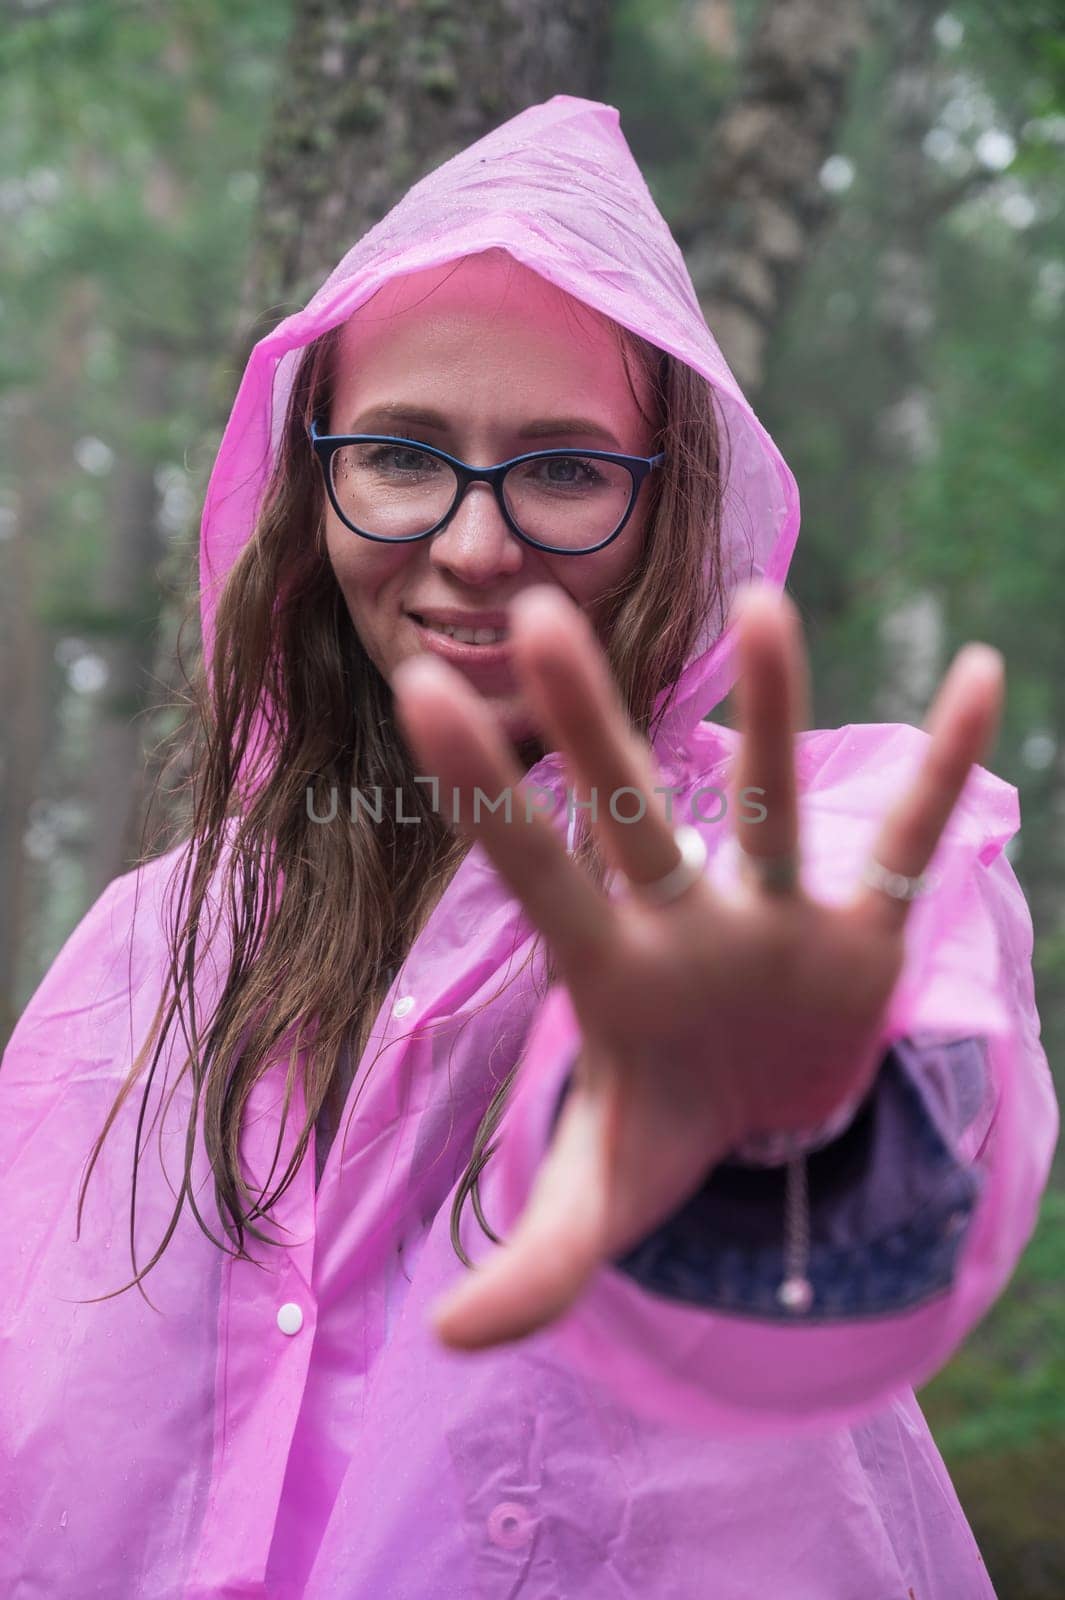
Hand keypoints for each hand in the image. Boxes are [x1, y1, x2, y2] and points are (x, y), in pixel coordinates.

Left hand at [390, 580, 1003, 1351]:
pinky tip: (981, 680)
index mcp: (609, 968)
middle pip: (634, 814)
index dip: (484, 798)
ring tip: (763, 606)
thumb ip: (537, 1263)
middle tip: (538, 610)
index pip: (536, 874)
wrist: (765, 1107)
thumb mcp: (607, 1197)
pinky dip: (943, 768)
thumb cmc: (664, 1127)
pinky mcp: (863, 927)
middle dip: (593, 728)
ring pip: (770, 802)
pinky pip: (904, 837)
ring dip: (773, 712)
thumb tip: (447, 1344)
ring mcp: (776, 913)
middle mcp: (685, 917)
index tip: (421, 692)